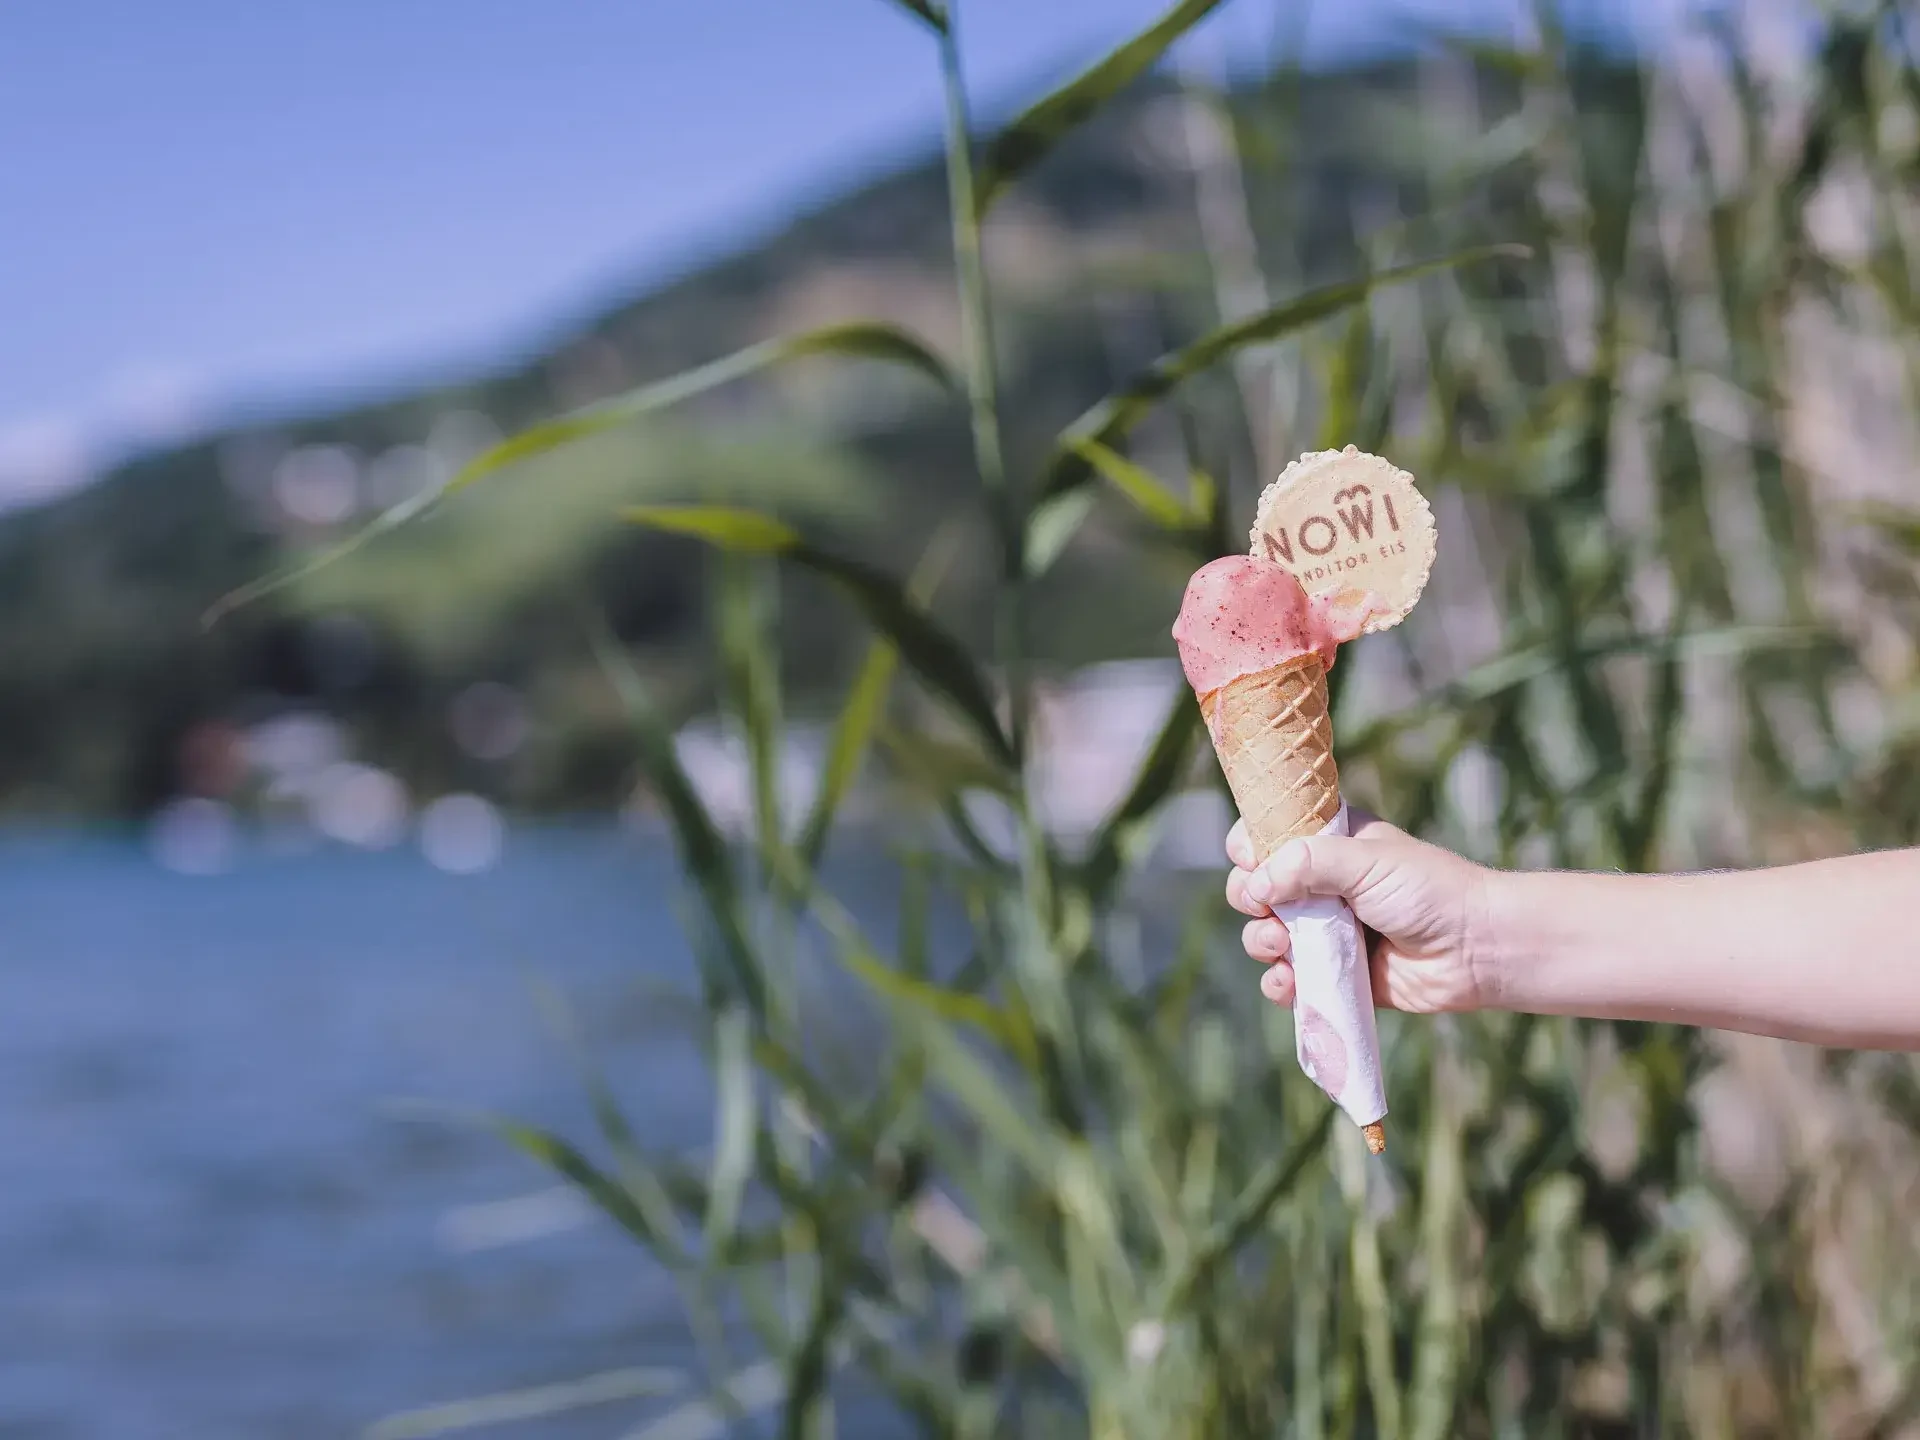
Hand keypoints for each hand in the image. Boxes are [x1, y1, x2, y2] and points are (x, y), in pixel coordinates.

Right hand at [1225, 808, 1491, 1013]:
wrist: (1475, 951)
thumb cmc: (1428, 891)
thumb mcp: (1365, 860)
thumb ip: (1305, 864)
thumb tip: (1255, 886)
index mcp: (1329, 844)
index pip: (1268, 835)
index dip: (1250, 847)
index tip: (1252, 861)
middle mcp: (1321, 885)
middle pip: (1255, 888)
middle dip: (1249, 900)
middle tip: (1266, 910)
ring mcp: (1325, 931)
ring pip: (1264, 935)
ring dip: (1261, 942)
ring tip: (1282, 947)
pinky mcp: (1333, 974)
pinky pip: (1287, 980)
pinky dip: (1279, 984)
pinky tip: (1288, 982)